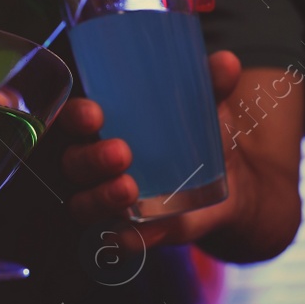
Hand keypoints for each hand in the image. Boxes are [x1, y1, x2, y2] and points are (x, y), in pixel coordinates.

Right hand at [61, 51, 261, 249]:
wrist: (231, 185)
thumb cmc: (201, 134)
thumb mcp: (206, 107)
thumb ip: (211, 85)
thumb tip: (227, 61)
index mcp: (105, 127)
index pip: (73, 119)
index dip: (75, 117)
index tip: (94, 114)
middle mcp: (97, 164)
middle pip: (74, 164)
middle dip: (91, 160)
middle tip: (120, 153)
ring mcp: (110, 201)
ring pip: (85, 205)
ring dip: (101, 198)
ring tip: (129, 190)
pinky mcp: (130, 232)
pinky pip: (114, 242)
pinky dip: (124, 240)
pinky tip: (138, 234)